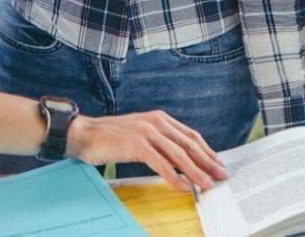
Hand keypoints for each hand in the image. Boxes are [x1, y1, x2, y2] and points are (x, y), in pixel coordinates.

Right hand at [66, 111, 227, 191]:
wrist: (83, 134)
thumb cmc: (110, 138)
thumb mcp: (140, 136)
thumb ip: (160, 143)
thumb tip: (180, 160)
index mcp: (159, 118)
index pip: (190, 135)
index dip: (207, 150)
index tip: (218, 163)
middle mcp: (156, 122)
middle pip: (189, 144)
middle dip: (207, 162)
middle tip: (221, 175)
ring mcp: (146, 132)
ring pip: (178, 155)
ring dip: (196, 172)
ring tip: (207, 184)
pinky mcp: (137, 144)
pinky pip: (161, 163)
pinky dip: (174, 177)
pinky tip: (184, 187)